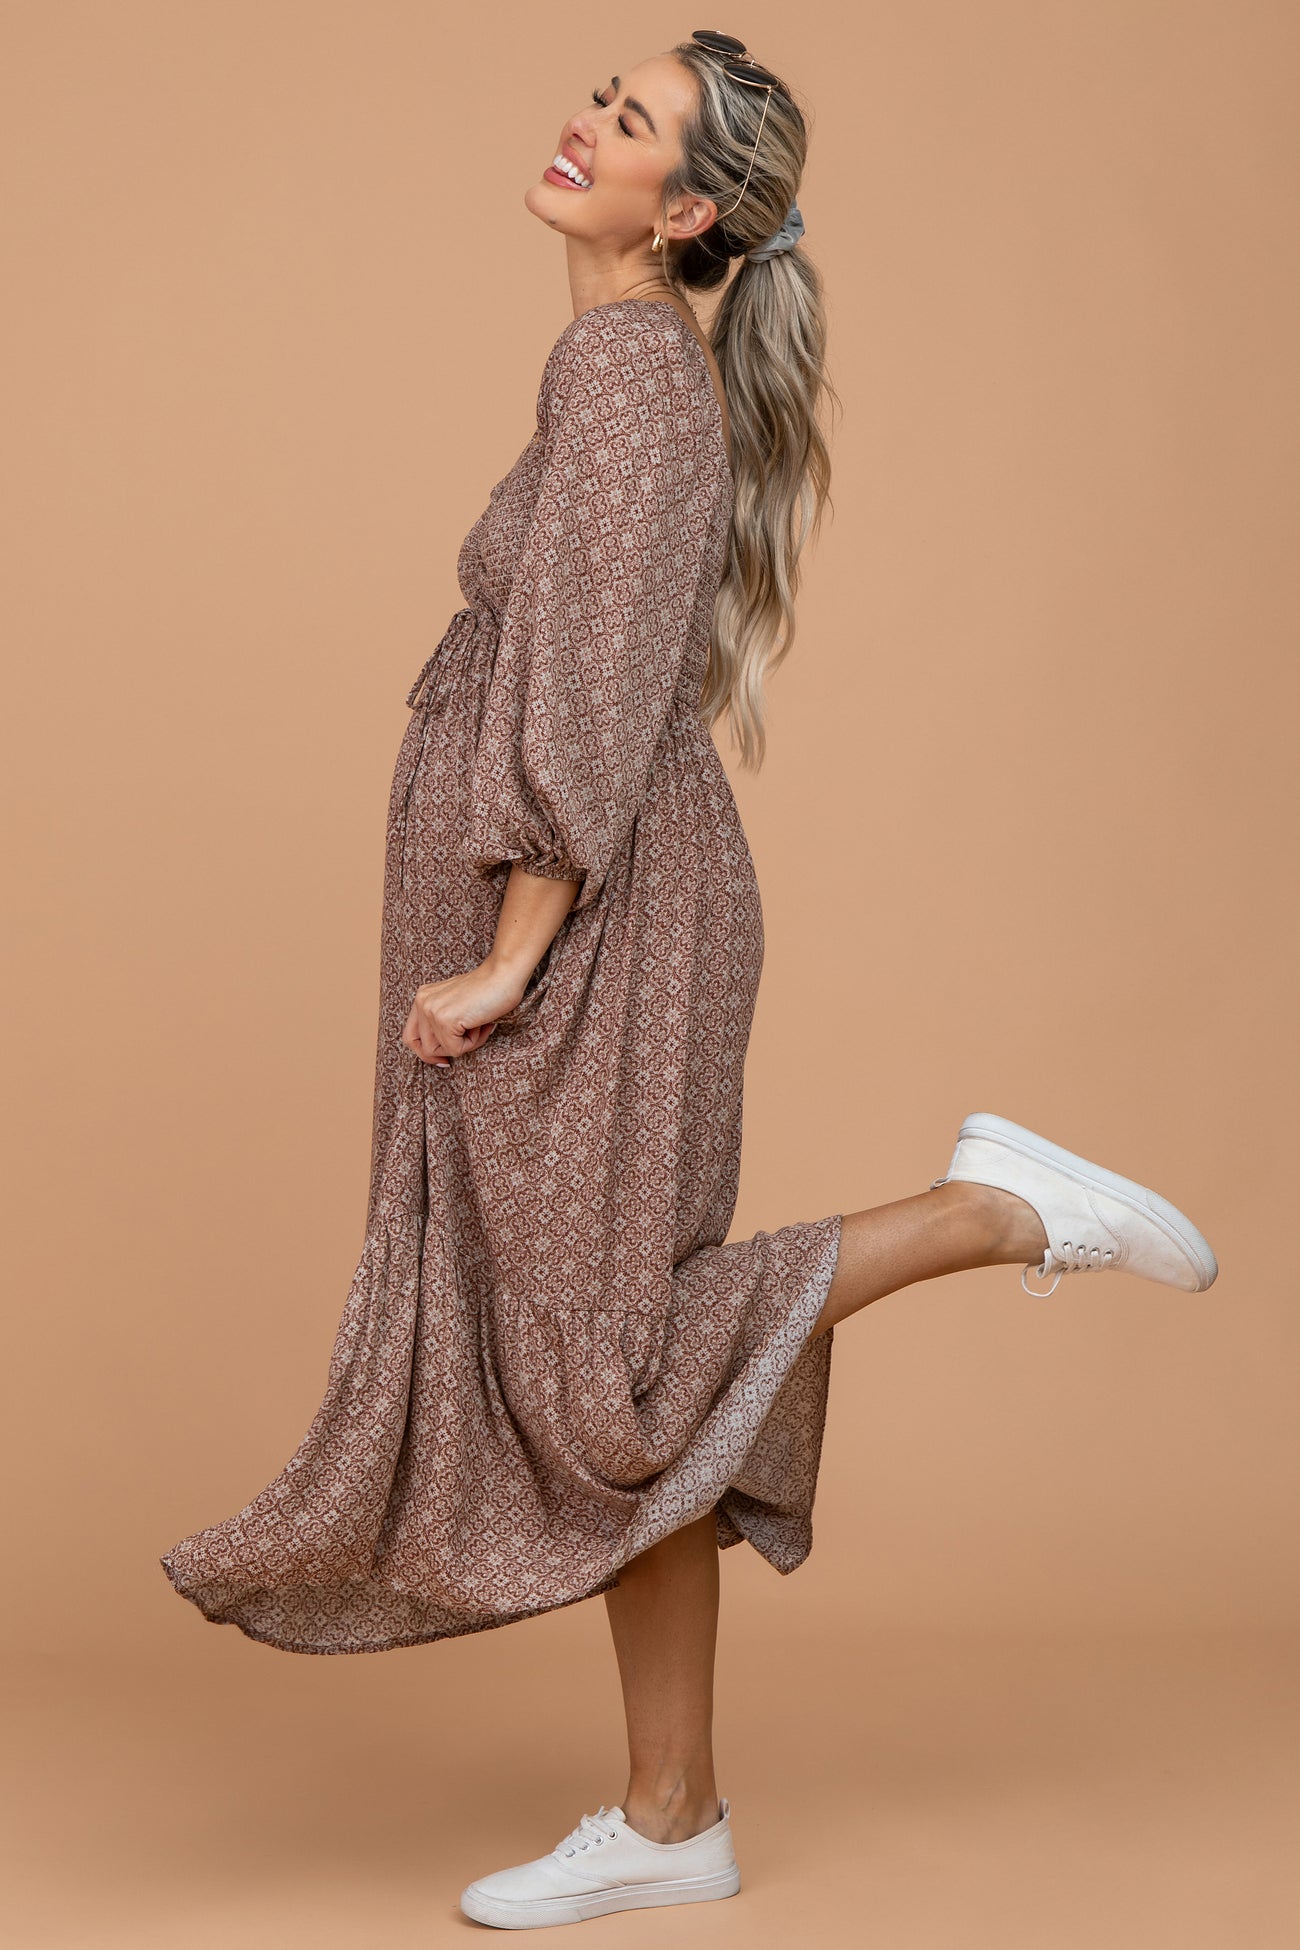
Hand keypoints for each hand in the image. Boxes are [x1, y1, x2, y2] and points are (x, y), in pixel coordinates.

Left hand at [401, 959, 528, 1067]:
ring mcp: (431, 1010)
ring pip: (437, 1050)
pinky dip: (473, 1042)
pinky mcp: (445, 1019)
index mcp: (423, 997)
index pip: (410, 1036)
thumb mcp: (457, 1005)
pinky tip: (483, 1024)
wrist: (505, 975)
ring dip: (464, 1045)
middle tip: (470, 1040)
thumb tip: (438, 1055)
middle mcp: (422, 1002)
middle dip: (446, 1050)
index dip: (426, 1052)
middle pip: (422, 1047)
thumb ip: (443, 1022)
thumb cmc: (489, 990)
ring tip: (479, 1025)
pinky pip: (455, 1049)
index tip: (444, 1059)